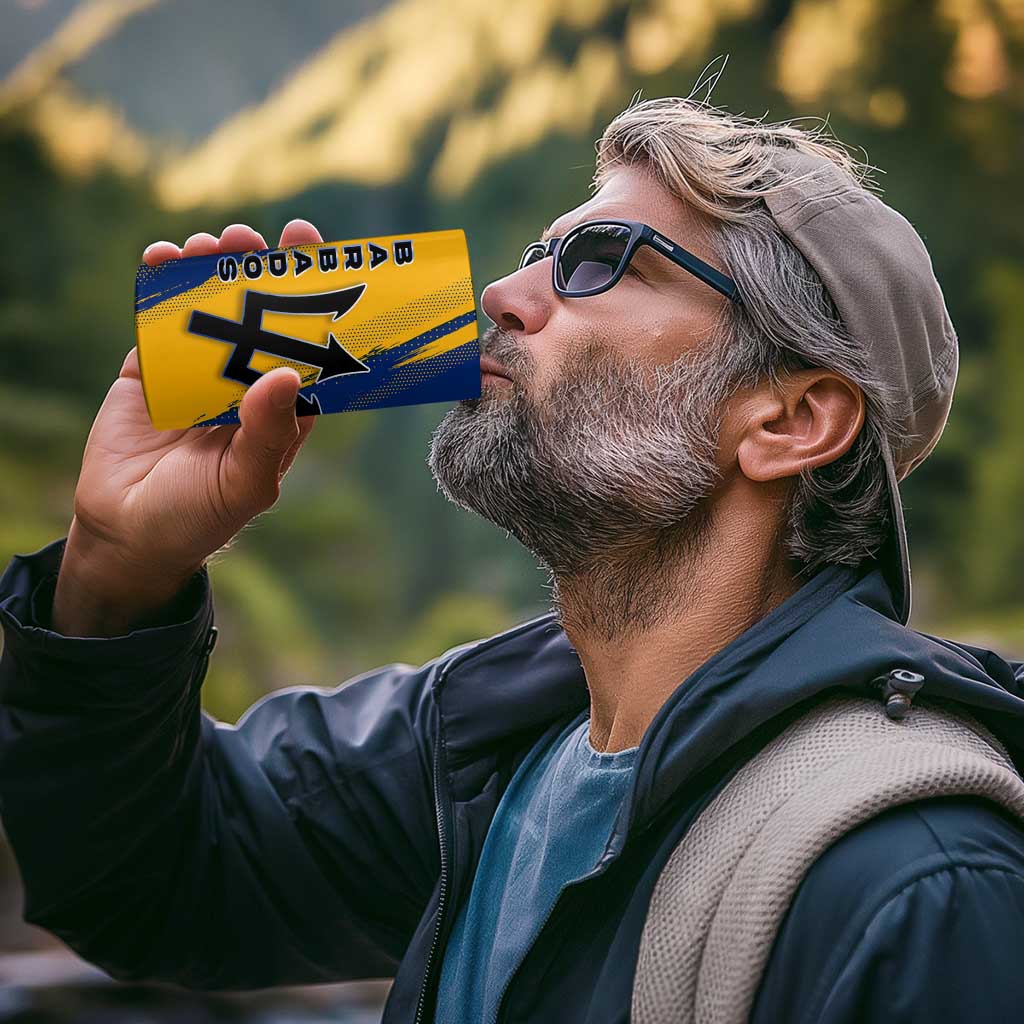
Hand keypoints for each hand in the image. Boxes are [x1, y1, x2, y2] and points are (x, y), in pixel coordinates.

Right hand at [52, 220, 323, 635]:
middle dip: (258, 270)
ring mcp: (197, 372)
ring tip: (211, 244)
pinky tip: (163, 259)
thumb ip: (267, 433)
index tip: (314, 253)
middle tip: (254, 238)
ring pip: (210, 308)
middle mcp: (245, 383)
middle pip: (258, 314)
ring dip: (211, 269)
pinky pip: (158, 320)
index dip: (311, 300)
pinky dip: (160, 286)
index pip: (305, 344)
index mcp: (281, 408)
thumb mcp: (244, 483)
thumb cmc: (199, 517)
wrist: (127, 534)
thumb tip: (285, 374)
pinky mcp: (151, 369)